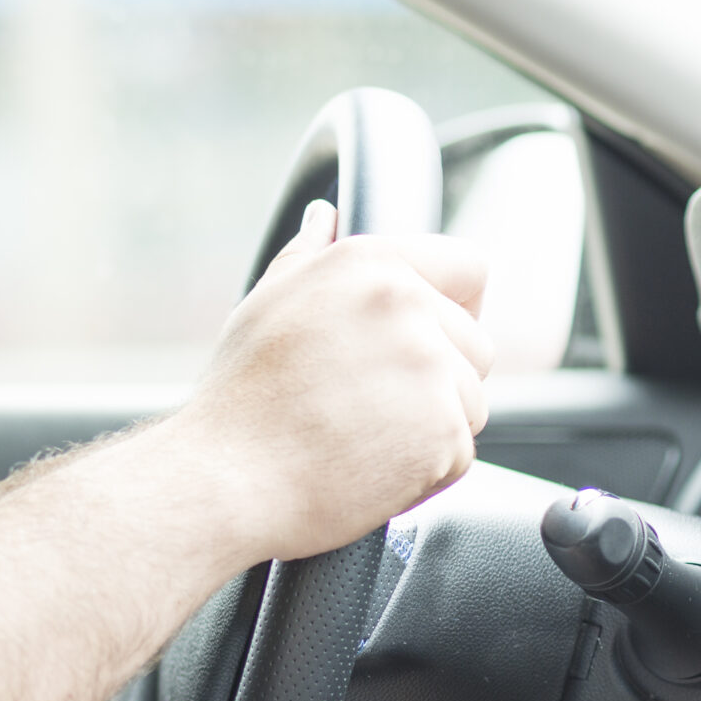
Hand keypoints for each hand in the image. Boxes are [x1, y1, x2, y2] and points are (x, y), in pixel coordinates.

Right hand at [170, 199, 492, 563]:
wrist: (226, 482)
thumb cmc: (239, 401)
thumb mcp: (263, 307)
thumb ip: (308, 255)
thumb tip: (326, 218)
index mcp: (366, 264)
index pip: (465, 265)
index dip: (457, 302)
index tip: (431, 334)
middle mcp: (405, 306)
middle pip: (475, 343)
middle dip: (439, 378)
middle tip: (368, 405)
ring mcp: (429, 369)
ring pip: (471, 401)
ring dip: (432, 426)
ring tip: (360, 438)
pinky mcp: (444, 433)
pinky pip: (458, 452)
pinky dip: (424, 470)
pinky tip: (367, 468)